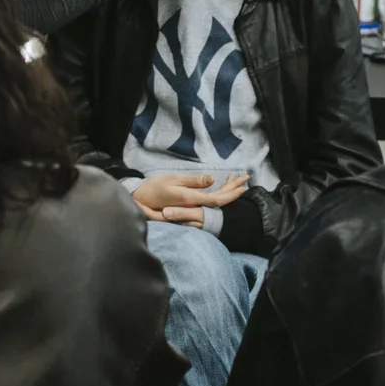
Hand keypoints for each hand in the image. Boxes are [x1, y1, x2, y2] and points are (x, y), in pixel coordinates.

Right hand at [133, 172, 247, 223]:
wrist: (138, 200)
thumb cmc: (153, 188)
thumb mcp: (173, 181)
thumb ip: (193, 181)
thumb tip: (212, 180)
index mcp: (191, 200)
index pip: (217, 199)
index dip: (232, 194)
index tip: (243, 187)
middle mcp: (193, 205)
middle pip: (218, 199)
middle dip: (233, 189)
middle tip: (246, 179)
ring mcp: (190, 206)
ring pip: (213, 199)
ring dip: (226, 189)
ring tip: (237, 180)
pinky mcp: (186, 204)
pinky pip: (205, 199)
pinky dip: (215, 190)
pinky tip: (219, 184)